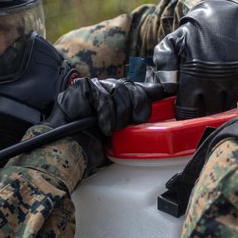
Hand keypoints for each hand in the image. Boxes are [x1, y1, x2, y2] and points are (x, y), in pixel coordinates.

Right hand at [44, 78, 163, 169]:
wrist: (71, 150)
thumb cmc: (96, 144)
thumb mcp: (125, 132)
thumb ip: (139, 117)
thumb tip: (160, 104)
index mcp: (122, 99)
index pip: (142, 88)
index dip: (154, 90)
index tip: (166, 91)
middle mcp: (110, 90)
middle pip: (132, 87)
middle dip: (137, 105)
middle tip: (134, 122)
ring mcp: (96, 87)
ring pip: (119, 89)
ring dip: (119, 114)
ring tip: (112, 130)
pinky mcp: (83, 87)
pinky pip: (102, 95)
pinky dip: (106, 113)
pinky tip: (104, 126)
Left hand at [151, 0, 237, 118]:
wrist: (221, 15)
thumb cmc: (193, 33)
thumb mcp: (171, 43)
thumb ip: (164, 65)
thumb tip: (170, 88)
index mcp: (193, 77)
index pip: (189, 113)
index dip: (187, 113)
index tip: (188, 107)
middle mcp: (214, 81)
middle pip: (210, 112)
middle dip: (204, 107)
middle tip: (203, 97)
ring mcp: (234, 79)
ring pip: (227, 106)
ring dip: (222, 102)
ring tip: (216, 89)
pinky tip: (231, 83)